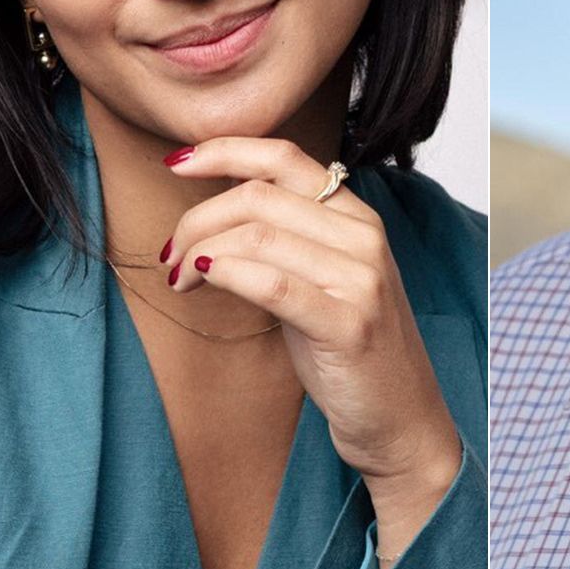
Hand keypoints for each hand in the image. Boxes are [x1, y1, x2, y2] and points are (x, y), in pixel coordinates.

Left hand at [163, 138, 460, 556]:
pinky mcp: (348, 323)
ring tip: (179, 278)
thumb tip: (214, 208)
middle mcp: (364, 237)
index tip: (175, 162)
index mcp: (358, 217)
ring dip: (199, 251)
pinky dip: (225, 274)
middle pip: (259, 195)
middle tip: (169, 253)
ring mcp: (360, 279)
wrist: (400, 417)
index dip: (225, 151)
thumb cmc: (347, 349)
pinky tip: (200, 283)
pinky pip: (272, 282)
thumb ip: (286, 237)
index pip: (286, 157)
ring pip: (258, 235)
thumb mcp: (321, 279)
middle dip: (196, 218)